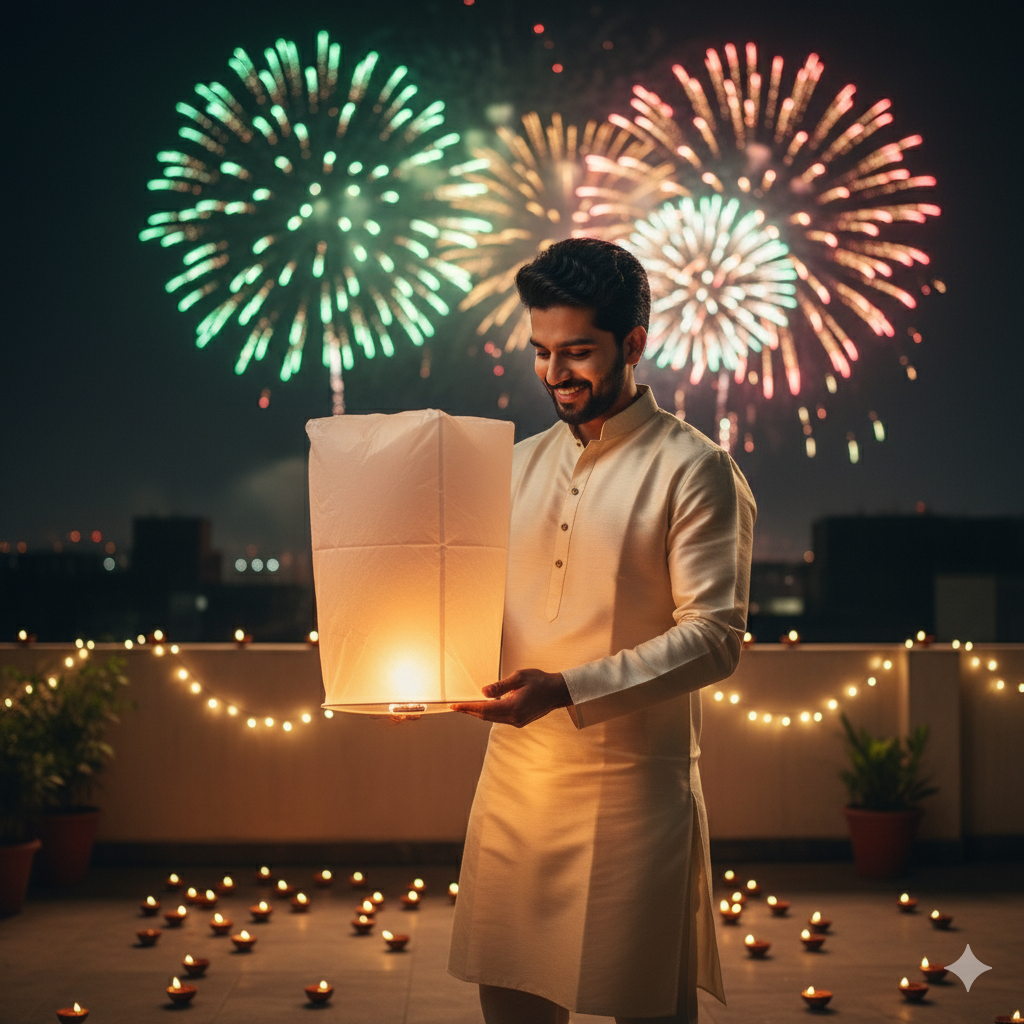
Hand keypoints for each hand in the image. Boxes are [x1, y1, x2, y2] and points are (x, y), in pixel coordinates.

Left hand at [449, 668, 570, 727]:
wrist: (557, 692)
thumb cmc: (540, 681)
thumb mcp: (519, 677)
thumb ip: (500, 686)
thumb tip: (484, 692)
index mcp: (513, 706)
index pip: (484, 708)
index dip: (468, 707)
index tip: (455, 706)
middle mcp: (514, 717)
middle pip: (485, 716)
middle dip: (469, 711)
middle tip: (455, 707)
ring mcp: (517, 721)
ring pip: (492, 718)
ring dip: (478, 713)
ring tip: (466, 707)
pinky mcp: (519, 721)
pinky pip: (499, 718)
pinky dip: (489, 713)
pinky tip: (484, 707)